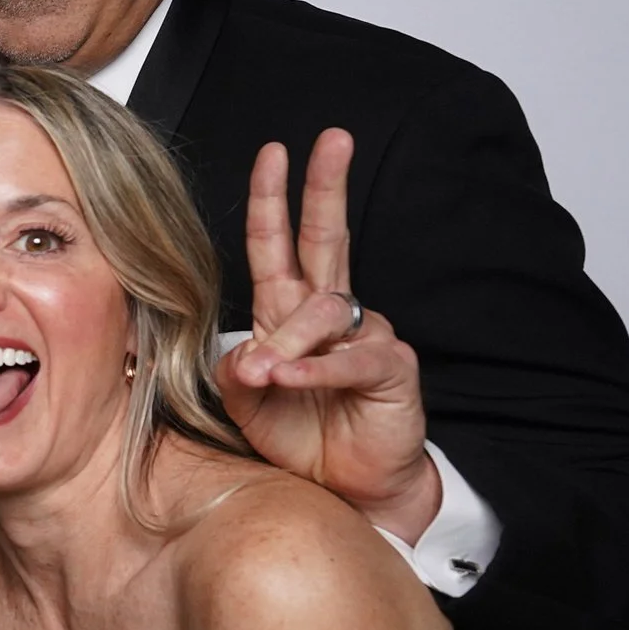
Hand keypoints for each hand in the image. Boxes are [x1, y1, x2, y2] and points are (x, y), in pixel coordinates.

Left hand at [217, 130, 439, 543]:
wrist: (345, 490)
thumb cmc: (298, 439)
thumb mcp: (248, 400)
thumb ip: (236, 369)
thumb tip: (241, 356)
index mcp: (288, 312)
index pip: (279, 244)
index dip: (273, 199)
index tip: (272, 152)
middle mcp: (331, 315)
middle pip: (328, 237)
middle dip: (326, 186)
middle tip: (331, 139)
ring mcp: (365, 337)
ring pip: (322, 312)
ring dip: (285, 343)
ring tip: (264, 376)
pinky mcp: (391, 369)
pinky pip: (348, 359)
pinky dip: (313, 371)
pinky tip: (289, 379)